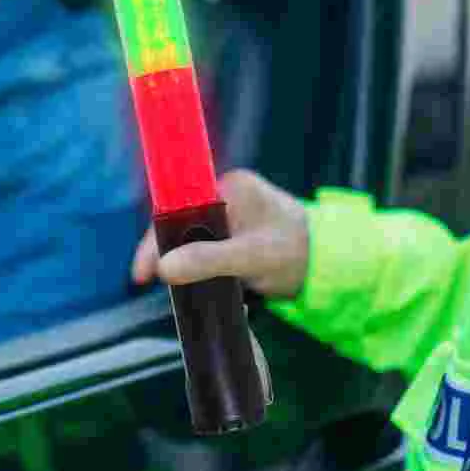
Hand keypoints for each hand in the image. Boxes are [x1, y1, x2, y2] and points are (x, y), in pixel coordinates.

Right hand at [130, 169, 309, 301]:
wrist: (326, 263)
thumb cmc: (294, 252)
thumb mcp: (251, 258)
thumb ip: (209, 260)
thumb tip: (164, 267)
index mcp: (231, 187)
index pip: (179, 206)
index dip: (156, 237)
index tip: (143, 270)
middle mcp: (226, 193)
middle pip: (179, 221)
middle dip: (163, 250)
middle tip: (148, 280)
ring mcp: (228, 213)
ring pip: (188, 235)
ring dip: (178, 258)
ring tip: (166, 283)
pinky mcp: (231, 232)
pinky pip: (201, 244)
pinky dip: (193, 262)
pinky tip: (186, 279)